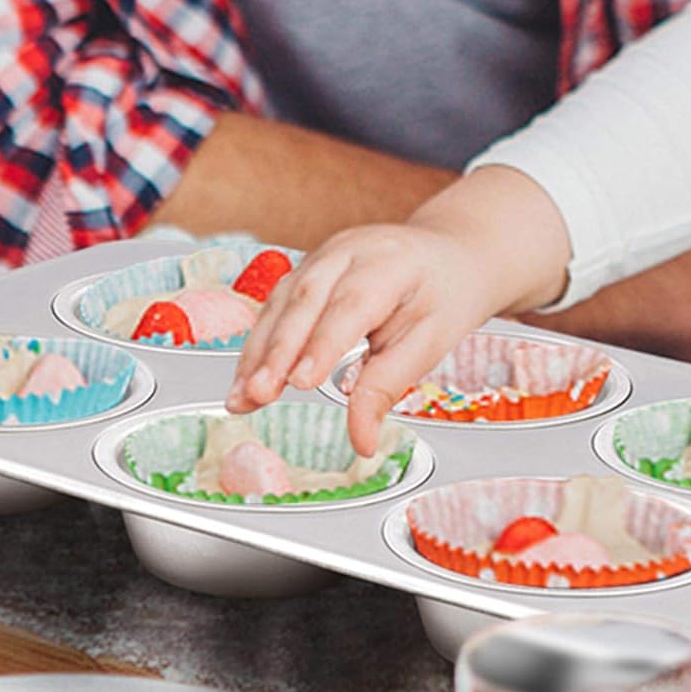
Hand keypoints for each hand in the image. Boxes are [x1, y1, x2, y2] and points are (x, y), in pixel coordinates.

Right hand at [226, 168, 571, 454]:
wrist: (448, 254)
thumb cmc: (445, 295)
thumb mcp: (431, 342)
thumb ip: (387, 386)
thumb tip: (362, 441)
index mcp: (391, 263)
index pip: (351, 304)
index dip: (322, 343)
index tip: (300, 382)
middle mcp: (350, 250)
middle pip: (305, 299)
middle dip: (277, 351)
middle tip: (258, 395)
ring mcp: (323, 255)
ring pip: (281, 302)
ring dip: (257, 352)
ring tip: (241, 398)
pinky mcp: (306, 269)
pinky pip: (276, 305)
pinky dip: (259, 344)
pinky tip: (246, 379)